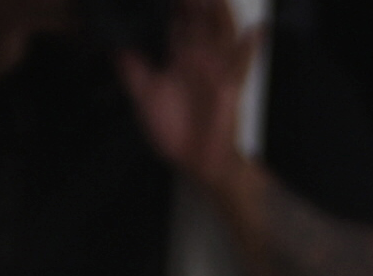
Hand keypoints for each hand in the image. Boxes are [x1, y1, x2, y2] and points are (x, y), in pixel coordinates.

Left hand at [115, 0, 260, 189]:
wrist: (193, 162)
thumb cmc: (173, 130)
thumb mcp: (145, 97)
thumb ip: (132, 71)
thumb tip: (115, 47)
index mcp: (180, 57)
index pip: (178, 21)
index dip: (174, 2)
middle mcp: (200, 58)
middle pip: (201, 19)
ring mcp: (217, 70)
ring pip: (222, 33)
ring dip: (221, 12)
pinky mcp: (230, 87)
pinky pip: (242, 65)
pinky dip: (251, 47)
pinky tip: (257, 30)